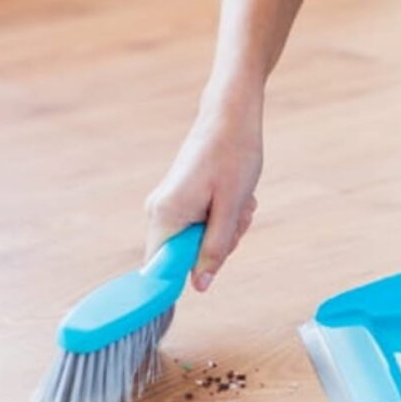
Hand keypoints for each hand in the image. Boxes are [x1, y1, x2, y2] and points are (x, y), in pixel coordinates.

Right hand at [144, 88, 261, 291]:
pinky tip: (236, 195)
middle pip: (187, 255)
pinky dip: (225, 215)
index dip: (185, 276)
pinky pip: (204, 223)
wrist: (232, 116)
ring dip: (227, 227)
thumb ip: (214, 249)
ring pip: (200, 239)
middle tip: (238, 216)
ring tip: (240, 200)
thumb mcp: (231, 208)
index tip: (212, 263)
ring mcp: (170, 204)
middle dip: (220, 243)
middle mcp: (160, 211)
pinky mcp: (182, 198)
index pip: (160, 269)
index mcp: (165, 215)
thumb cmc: (233, 156)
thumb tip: (199, 285)